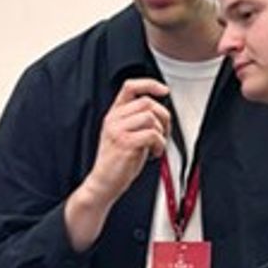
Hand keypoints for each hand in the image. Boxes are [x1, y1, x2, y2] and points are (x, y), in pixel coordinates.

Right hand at [79, 79, 172, 204]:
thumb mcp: (124, 135)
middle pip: (147, 102)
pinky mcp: (125, 143)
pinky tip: (154, 153)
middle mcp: (114, 119)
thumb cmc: (116, 163)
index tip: (164, 90)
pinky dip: (159, 145)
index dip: (149, 84)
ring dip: (161, 133)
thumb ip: (137, 121)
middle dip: (163, 116)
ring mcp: (118, 130)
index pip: (130, 87)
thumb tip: (160, 114)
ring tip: (156, 146)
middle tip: (163, 132)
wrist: (103, 183)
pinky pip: (152, 135)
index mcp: (114, 114)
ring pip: (151, 117)